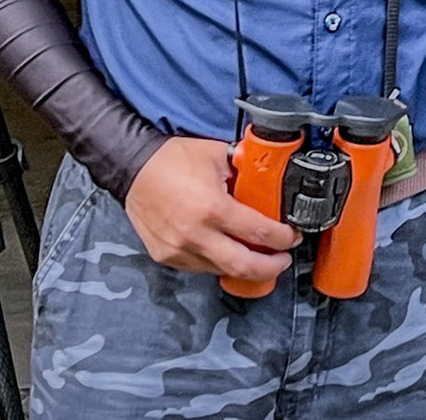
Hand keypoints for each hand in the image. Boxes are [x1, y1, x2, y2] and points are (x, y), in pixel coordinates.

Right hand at [123, 136, 299, 279]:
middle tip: (284, 260)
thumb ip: (245, 168)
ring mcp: (178, 250)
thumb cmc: (173, 159)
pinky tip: (229, 252)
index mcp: (212, 208)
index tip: (293, 236)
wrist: (132, 168)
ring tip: (259, 257)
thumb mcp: (218, 154)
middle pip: (242, 266)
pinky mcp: (166, 256)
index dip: (282, 239)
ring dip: (244, 267)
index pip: (258, 232)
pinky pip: (200, 267)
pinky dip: (219, 263)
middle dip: (270, 267)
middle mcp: (195, 235)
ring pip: (220, 270)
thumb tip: (269, 176)